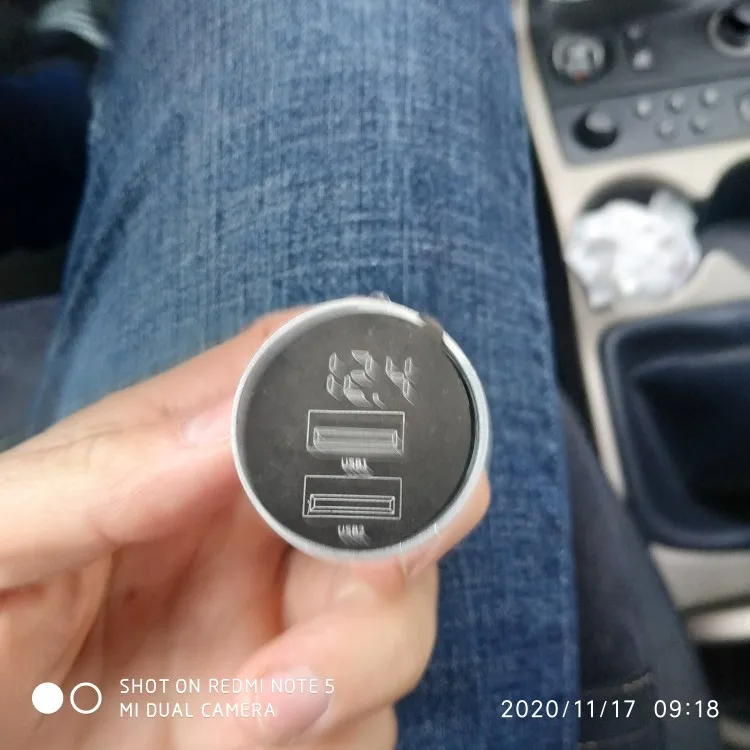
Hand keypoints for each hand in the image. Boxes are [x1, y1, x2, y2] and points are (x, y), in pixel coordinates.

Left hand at [0, 307, 489, 749]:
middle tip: (344, 600)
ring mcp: (285, 622)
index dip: (355, 387)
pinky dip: (339, 734)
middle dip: (391, 549)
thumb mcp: (2, 543)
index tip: (375, 448)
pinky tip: (241, 748)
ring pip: (400, 611)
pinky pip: (372, 713)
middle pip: (386, 496)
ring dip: (357, 663)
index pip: (295, 377)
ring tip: (241, 725)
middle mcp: (255, 530)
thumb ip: (99, 476)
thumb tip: (224, 432)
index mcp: (187, 457)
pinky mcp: (300, 712)